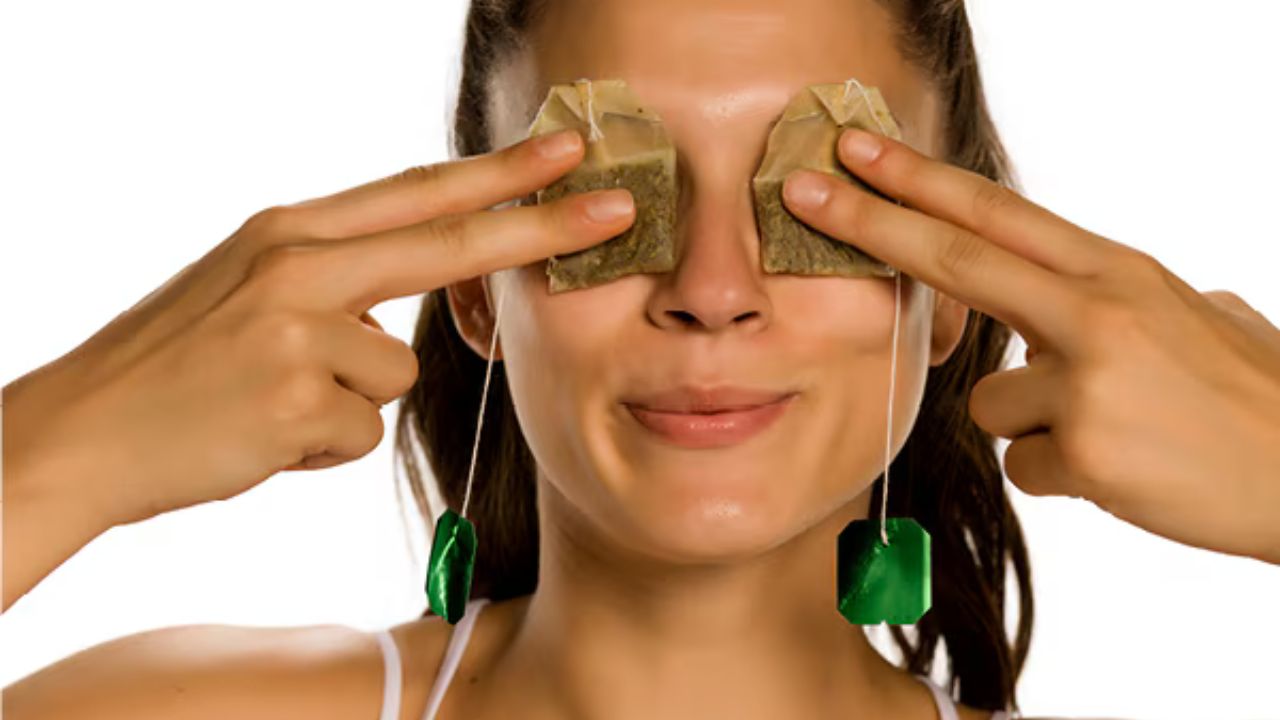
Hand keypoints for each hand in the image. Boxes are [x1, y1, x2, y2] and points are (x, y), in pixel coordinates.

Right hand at [5, 128, 634, 529]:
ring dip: (349, 399)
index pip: (414, 192)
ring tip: (272, 403)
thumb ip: (329, 277)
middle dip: (540, 225)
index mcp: (288, 231)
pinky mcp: (297, 399)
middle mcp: (297, 265)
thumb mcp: (244, 287)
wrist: (83, 430)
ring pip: (396, 368)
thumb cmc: (173, 364)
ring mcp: (296, 329)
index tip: (564, 152)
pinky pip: (359, 429)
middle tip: (619, 208)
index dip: (496, 173)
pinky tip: (263, 435)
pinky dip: (320, 445)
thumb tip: (399, 303)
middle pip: (446, 241)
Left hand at [780, 127, 1279, 564]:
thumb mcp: (1195, 316)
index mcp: (1117, 271)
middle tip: (800, 193)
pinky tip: (1122, 473)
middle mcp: (1096, 311)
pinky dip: (1062, 476)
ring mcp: (1088, 379)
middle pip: (956, 257)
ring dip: (1034, 426)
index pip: (996, 214)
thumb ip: (1124, 299)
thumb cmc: (1255, 396)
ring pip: (988, 403)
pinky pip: (1024, 465)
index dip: (918, 181)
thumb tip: (1087, 296)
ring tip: (1115, 433)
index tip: (856, 151)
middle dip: (868, 223)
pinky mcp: (1085, 450)